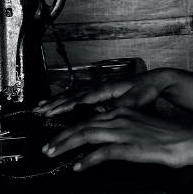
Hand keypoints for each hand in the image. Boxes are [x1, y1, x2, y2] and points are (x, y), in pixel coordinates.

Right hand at [34, 69, 170, 116]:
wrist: (154, 80)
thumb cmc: (145, 91)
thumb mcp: (134, 101)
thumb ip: (117, 106)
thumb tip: (99, 113)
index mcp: (105, 89)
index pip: (79, 99)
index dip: (63, 107)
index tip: (49, 113)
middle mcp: (99, 86)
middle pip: (72, 95)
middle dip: (54, 104)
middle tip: (38, 111)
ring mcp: (99, 85)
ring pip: (73, 93)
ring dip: (57, 100)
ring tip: (42, 106)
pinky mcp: (102, 88)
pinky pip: (79, 92)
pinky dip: (67, 96)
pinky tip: (61, 100)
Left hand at [42, 107, 192, 170]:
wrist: (185, 140)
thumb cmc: (165, 137)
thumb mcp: (139, 127)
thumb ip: (121, 130)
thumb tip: (105, 141)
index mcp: (121, 112)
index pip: (88, 119)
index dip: (69, 129)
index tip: (56, 138)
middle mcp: (119, 118)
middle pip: (83, 126)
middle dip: (61, 138)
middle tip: (46, 148)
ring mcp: (123, 131)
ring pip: (87, 135)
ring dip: (67, 146)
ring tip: (53, 154)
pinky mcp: (130, 146)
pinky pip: (103, 152)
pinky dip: (88, 159)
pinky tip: (78, 166)